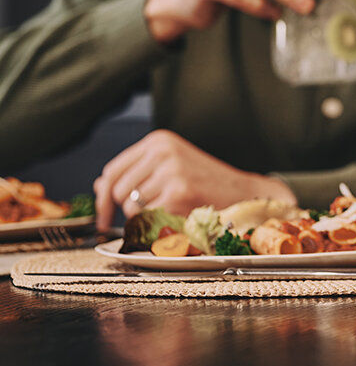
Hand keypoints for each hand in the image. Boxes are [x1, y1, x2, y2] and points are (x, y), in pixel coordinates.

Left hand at [93, 129, 297, 230]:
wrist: (245, 192)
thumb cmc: (208, 182)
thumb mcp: (172, 166)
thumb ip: (138, 172)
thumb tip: (100, 185)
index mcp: (159, 141)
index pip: (113, 170)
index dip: (102, 196)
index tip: (103, 214)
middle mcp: (162, 152)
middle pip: (116, 189)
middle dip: (125, 209)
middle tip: (143, 218)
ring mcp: (170, 171)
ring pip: (131, 206)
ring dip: (145, 217)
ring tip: (170, 212)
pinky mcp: (178, 193)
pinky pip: (148, 217)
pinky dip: (158, 224)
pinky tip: (178, 216)